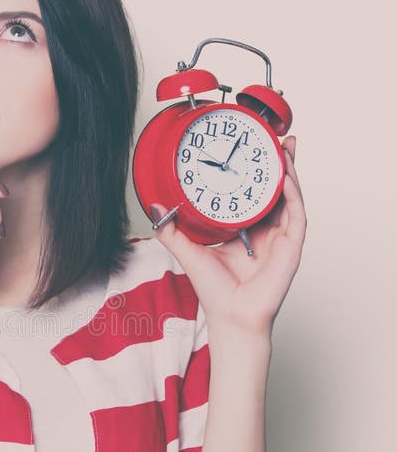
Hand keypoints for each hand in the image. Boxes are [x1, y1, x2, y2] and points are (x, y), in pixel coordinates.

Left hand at [150, 136, 305, 334]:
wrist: (229, 316)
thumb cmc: (213, 290)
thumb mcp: (188, 250)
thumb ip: (171, 228)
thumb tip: (154, 205)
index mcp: (246, 228)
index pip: (253, 191)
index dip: (254, 168)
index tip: (250, 145)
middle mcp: (267, 229)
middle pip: (276, 187)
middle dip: (278, 161)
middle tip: (274, 134)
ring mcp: (282, 237)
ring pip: (290, 195)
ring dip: (289, 170)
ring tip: (284, 146)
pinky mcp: (292, 247)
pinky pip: (297, 214)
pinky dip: (293, 194)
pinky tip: (285, 176)